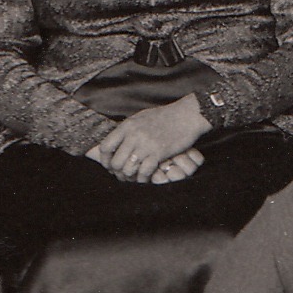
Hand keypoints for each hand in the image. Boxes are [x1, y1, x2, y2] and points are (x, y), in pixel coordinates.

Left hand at [95, 96, 212, 185]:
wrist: (188, 115)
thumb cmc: (166, 116)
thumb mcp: (141, 117)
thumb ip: (128, 129)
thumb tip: (117, 140)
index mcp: (127, 126)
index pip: (105, 147)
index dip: (105, 160)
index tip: (110, 165)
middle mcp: (133, 136)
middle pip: (115, 162)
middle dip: (117, 172)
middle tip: (122, 175)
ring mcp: (146, 145)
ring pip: (128, 169)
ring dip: (130, 176)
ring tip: (133, 177)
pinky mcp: (159, 153)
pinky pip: (144, 172)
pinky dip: (143, 178)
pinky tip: (145, 178)